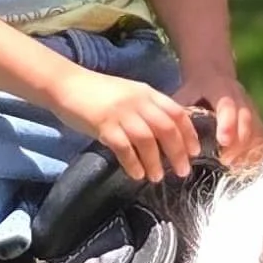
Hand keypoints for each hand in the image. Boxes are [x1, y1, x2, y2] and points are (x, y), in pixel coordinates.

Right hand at [54, 66, 201, 183]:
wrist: (67, 85)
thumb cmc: (98, 93)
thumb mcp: (129, 95)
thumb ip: (147, 108)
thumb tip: (167, 132)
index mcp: (147, 93)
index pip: (176, 112)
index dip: (189, 133)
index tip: (195, 151)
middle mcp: (137, 101)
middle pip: (166, 128)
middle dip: (177, 152)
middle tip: (183, 171)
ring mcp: (120, 113)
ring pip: (147, 139)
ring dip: (155, 161)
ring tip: (157, 177)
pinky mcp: (103, 125)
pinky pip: (123, 147)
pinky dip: (132, 162)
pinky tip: (137, 174)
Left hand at [182, 75, 262, 170]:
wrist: (213, 74)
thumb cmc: (194, 89)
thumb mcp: (184, 94)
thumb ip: (180, 114)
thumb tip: (172, 138)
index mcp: (221, 90)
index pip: (228, 107)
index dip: (228, 124)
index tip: (223, 142)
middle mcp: (241, 98)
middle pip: (246, 120)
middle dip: (238, 143)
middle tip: (225, 161)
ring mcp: (252, 108)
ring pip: (257, 129)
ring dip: (248, 150)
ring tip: (235, 167)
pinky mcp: (258, 118)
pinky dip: (257, 152)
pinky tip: (246, 166)